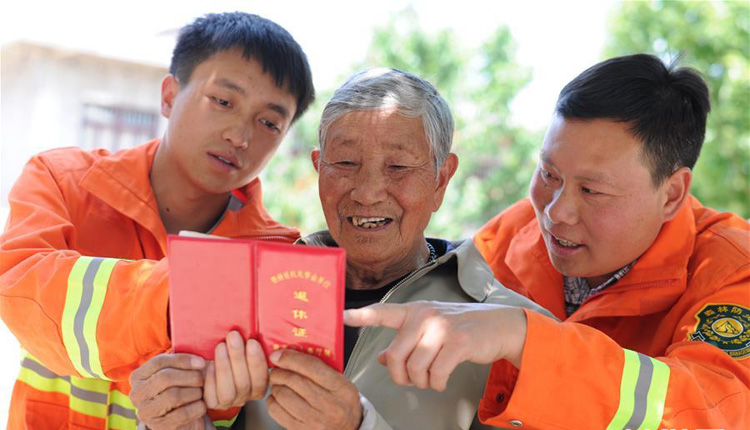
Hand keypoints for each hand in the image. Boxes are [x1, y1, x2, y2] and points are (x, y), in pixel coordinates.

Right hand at [129, 353, 206, 429]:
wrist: (183, 420)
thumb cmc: (180, 390)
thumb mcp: (176, 373)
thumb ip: (179, 362)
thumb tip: (198, 359)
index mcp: (138, 377)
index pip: (159, 362)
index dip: (183, 360)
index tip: (201, 362)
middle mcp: (136, 394)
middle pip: (165, 378)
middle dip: (189, 376)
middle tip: (202, 379)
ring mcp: (145, 412)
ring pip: (173, 395)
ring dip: (194, 392)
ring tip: (200, 392)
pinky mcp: (159, 426)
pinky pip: (182, 414)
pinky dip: (196, 408)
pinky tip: (201, 405)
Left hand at [203, 331, 268, 409]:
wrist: (205, 364)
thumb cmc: (229, 354)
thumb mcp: (242, 350)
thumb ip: (249, 346)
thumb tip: (254, 328)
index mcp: (258, 386)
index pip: (262, 378)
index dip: (257, 361)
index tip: (252, 341)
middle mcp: (246, 397)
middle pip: (244, 384)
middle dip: (238, 358)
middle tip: (233, 336)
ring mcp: (229, 403)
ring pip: (229, 392)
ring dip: (224, 367)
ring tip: (220, 346)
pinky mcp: (212, 404)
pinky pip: (212, 396)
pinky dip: (211, 379)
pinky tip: (209, 363)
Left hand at [266, 349, 361, 429]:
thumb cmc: (344, 405)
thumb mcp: (343, 384)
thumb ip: (323, 369)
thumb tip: (293, 355)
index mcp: (341, 389)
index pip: (312, 367)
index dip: (291, 358)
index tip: (278, 355)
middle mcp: (329, 405)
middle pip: (294, 381)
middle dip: (279, 372)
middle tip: (276, 369)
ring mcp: (315, 420)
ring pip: (283, 395)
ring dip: (276, 386)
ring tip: (278, 384)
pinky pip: (277, 412)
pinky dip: (273, 402)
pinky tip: (278, 399)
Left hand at [343, 301, 526, 390]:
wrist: (499, 325)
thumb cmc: (460, 328)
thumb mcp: (430, 330)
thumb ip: (404, 342)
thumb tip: (383, 359)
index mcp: (414, 311)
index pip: (383, 312)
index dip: (362, 315)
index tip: (343, 315)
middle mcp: (424, 316)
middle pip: (396, 355)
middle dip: (401, 376)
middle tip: (411, 380)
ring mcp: (441, 328)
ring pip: (415, 368)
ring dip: (421, 382)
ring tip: (431, 379)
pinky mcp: (458, 342)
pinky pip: (436, 373)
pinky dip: (437, 384)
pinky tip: (442, 380)